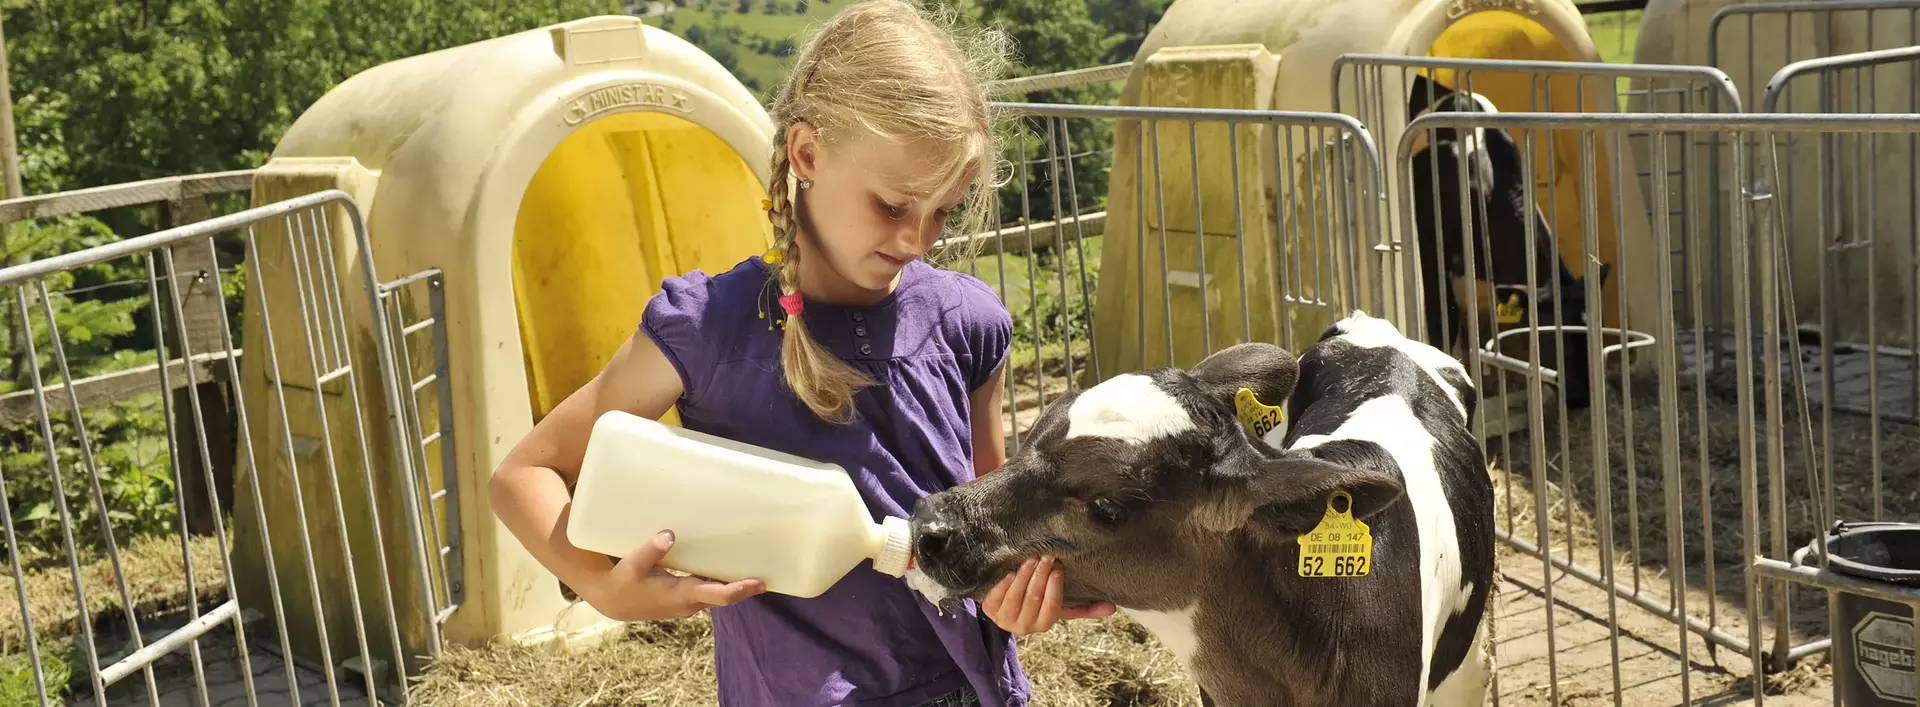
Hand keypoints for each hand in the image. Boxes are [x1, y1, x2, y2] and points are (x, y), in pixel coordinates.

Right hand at [579, 530, 765, 620]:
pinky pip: (709, 592)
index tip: (759, 582)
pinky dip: (720, 584)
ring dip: (735, 586)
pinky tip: (727, 570)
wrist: (613, 601)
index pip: (718, 596)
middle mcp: (689, 603)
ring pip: (717, 595)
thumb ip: (651, 550)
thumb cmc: (624, 582)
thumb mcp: (633, 564)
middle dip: (746, 588)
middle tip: (769, 574)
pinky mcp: (684, 600)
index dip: (740, 590)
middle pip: (725, 597)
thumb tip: (669, 535)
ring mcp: (687, 604)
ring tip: (755, 569)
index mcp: (681, 595)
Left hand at [981, 555, 1116, 635]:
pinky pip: (996, 596)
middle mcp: (1024, 626)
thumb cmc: (1037, 603)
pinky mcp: (989, 610)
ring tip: (1030, 559)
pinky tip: (1010, 569)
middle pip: (1033, 598)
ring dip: (1023, 575)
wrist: (1004, 606)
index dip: (1055, 587)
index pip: (1052, 606)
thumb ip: (1084, 608)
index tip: (1058, 567)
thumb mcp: (1060, 606)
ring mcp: (1004, 620)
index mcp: (1043, 624)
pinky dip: (1004, 582)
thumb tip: (1112, 607)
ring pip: (1015, 596)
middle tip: (1045, 556)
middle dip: (1040, 575)